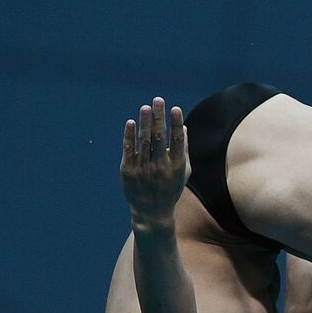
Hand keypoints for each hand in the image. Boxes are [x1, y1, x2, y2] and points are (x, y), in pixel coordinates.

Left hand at [120, 97, 186, 221]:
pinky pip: (128, 150)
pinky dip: (129, 136)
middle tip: (158, 100)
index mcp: (176, 167)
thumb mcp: (183, 172)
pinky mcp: (128, 171)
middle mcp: (160, 167)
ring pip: (144, 142)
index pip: (177, 142)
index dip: (176, 124)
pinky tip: (131, 123)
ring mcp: (143, 169)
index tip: (175, 108)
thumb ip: (183, 150)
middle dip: (159, 117)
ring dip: (145, 123)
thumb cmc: (170, 188)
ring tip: (146, 107)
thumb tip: (183, 127)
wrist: (152, 211)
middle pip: (159, 138)